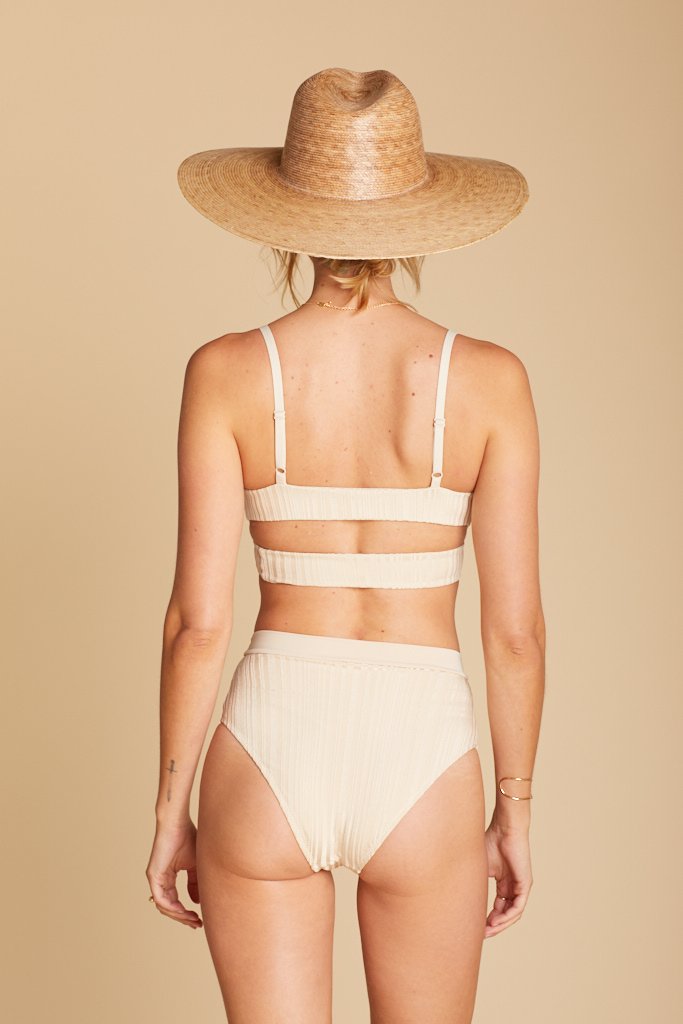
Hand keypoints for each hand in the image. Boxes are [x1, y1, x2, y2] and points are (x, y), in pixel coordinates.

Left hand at [145, 818, 202, 928]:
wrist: (177, 823)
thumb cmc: (187, 838)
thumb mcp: (195, 865)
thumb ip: (195, 884)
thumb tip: (197, 903)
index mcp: (168, 877)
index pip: (175, 901)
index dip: (186, 913)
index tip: (199, 920)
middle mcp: (160, 880)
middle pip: (169, 907)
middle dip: (183, 918)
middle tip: (197, 924)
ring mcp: (155, 878)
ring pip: (164, 907)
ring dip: (179, 916)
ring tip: (193, 919)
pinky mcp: (153, 875)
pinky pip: (160, 899)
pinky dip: (172, 908)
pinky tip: (183, 911)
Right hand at [484, 818, 532, 937]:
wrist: (504, 828)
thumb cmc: (491, 841)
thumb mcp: (480, 867)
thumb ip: (474, 882)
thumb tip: (458, 896)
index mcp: (504, 883)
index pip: (498, 907)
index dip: (488, 918)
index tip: (476, 926)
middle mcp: (513, 887)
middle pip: (505, 914)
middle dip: (493, 926)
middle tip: (481, 935)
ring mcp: (520, 887)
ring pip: (512, 914)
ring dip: (500, 924)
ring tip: (487, 931)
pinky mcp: (525, 885)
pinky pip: (517, 907)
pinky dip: (507, 916)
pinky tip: (495, 921)